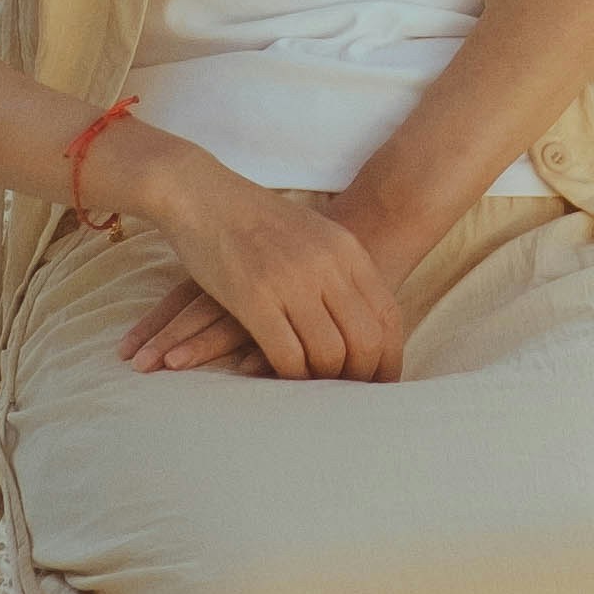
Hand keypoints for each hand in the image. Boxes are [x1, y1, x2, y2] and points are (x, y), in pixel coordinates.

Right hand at [109, 135, 404, 381]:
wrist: (204, 193)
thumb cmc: (258, 219)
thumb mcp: (315, 236)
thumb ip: (341, 270)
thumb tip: (365, 316)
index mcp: (347, 252)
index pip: (387, 316)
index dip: (389, 357)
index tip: (382, 383)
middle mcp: (327, 266)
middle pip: (365, 340)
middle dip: (362, 377)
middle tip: (352, 400)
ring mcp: (291, 282)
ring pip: (328, 353)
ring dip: (324, 381)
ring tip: (317, 393)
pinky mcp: (254, 298)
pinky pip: (286, 354)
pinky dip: (290, 376)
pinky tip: (284, 380)